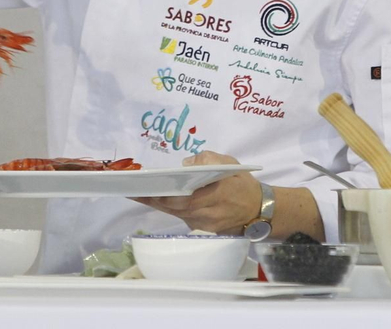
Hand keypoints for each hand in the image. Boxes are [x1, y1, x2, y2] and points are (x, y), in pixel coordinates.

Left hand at [131, 151, 258, 233]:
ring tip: (140, 192)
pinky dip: (171, 208)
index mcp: (213, 194)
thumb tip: (185, 165)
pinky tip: (159, 199)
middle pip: (173, 207)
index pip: (180, 196)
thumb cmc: (242, 184)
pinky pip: (183, 218)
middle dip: (152, 198)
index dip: (159, 193)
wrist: (259, 211)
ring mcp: (204, 224)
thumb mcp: (230, 163)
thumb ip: (207, 159)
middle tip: (131, 189)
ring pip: (176, 214)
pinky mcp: (203, 230)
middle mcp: (206, 213)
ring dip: (158, 204)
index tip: (140, 187)